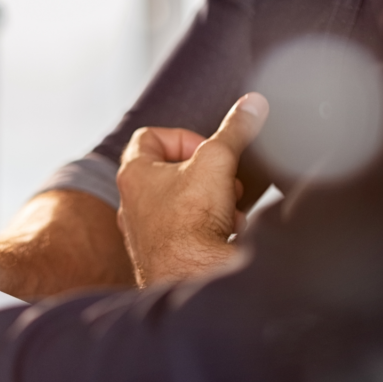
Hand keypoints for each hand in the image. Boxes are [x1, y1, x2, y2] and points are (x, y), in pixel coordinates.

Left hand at [116, 93, 268, 286]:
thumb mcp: (218, 161)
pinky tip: (227, 233)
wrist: (189, 277)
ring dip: (211, 201)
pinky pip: (186, 232)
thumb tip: (252, 104)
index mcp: (133, 174)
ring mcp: (143, 232)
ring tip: (228, 208)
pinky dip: (209, 229)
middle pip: (169, 171)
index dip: (181, 136)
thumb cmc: (189, 221)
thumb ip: (234, 130)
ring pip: (181, 203)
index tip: (205, 148)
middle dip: (205, 172)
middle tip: (224, 180)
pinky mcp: (160, 255)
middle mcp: (130, 202)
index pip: (148, 137)